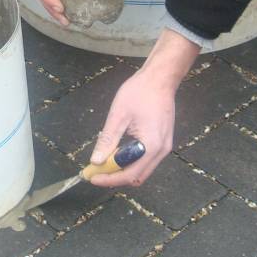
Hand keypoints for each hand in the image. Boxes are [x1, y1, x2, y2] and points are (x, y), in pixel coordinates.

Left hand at [89, 29, 200, 186]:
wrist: (160, 78)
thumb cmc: (139, 92)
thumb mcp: (118, 115)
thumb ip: (107, 140)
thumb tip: (96, 161)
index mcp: (151, 146)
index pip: (128, 174)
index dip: (109, 179)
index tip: (91, 176)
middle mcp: (161, 151)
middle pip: (137, 176)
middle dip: (115, 177)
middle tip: (95, 171)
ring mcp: (164, 147)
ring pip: (142, 170)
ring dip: (122, 170)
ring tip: (104, 162)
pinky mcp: (163, 142)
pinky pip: (146, 160)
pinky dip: (131, 161)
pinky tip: (117, 152)